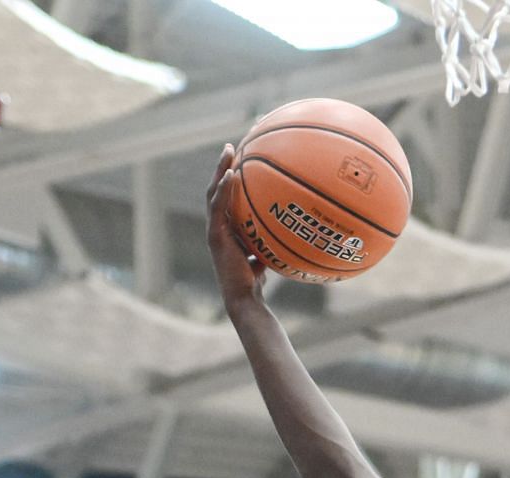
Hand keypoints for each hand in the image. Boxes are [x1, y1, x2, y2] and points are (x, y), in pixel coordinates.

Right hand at [207, 146, 268, 313]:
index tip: (240, 157)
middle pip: (217, 189)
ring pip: (214, 193)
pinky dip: (224, 189)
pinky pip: (219, 207)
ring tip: (228, 151)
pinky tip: (232, 174)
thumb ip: (272, 237)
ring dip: (220, 170)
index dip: (229, 177)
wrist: (245, 298)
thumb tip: (295, 224)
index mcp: (226, 227)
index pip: (226, 197)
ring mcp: (214, 230)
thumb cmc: (257, 279)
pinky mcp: (215, 236)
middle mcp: (217, 226)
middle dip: (222, 166)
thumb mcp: (267, 251)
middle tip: (230, 146)